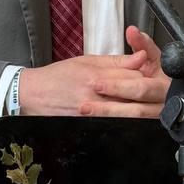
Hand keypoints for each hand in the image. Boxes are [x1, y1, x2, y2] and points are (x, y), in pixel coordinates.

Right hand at [19, 27, 169, 117]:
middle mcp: (96, 94)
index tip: (149, 73)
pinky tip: (128, 116)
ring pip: (128, 111)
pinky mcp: (90, 125)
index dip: (145, 74)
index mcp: (97, 75)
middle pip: (134, 93)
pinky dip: (124, 119)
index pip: (134, 74)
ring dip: (139, 107)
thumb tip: (141, 58)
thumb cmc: (58, 77)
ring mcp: (93, 113)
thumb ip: (115, 61)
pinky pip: (116, 123)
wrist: (32, 95)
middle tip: (151, 90)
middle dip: (145, 91)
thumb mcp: (86, 61)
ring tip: (143, 105)